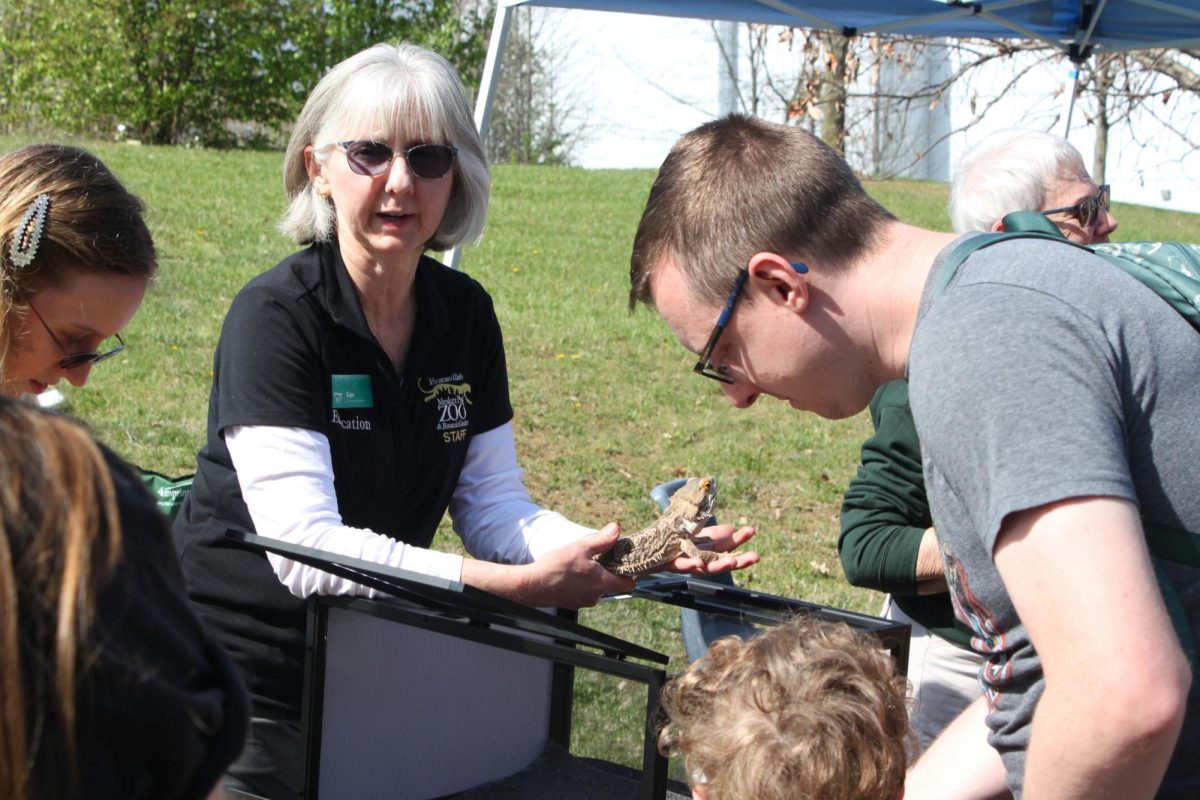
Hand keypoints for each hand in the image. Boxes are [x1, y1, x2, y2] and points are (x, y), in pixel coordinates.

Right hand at [517, 523, 634, 607]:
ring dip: (591, 578)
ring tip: (578, 565)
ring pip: (595, 588)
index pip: (628, 584)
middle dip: (606, 571)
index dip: (629, 573)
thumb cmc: (556, 566)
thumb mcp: (581, 547)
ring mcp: (583, 602)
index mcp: (602, 583)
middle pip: (610, 584)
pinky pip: (582, 593)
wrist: (532, 585)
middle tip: (595, 558)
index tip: (623, 563)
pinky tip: (569, 574)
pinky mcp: (572, 604)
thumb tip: (616, 529)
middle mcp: (595, 596)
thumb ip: (602, 540)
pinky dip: (580, 584)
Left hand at [668, 523, 757, 574]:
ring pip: (705, 567)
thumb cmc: (670, 538)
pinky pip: (681, 565)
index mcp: (704, 549)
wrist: (645, 549)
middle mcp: (698, 559)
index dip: (738, 540)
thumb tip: (733, 529)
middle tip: (755, 557)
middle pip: (721, 561)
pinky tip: (698, 563)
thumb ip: (712, 534)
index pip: (725, 546)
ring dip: (719, 565)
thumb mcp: (694, 532)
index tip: (751, 530)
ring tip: (732, 562)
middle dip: (738, 561)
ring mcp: (685, 563)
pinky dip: (691, 565)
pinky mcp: (670, 564)